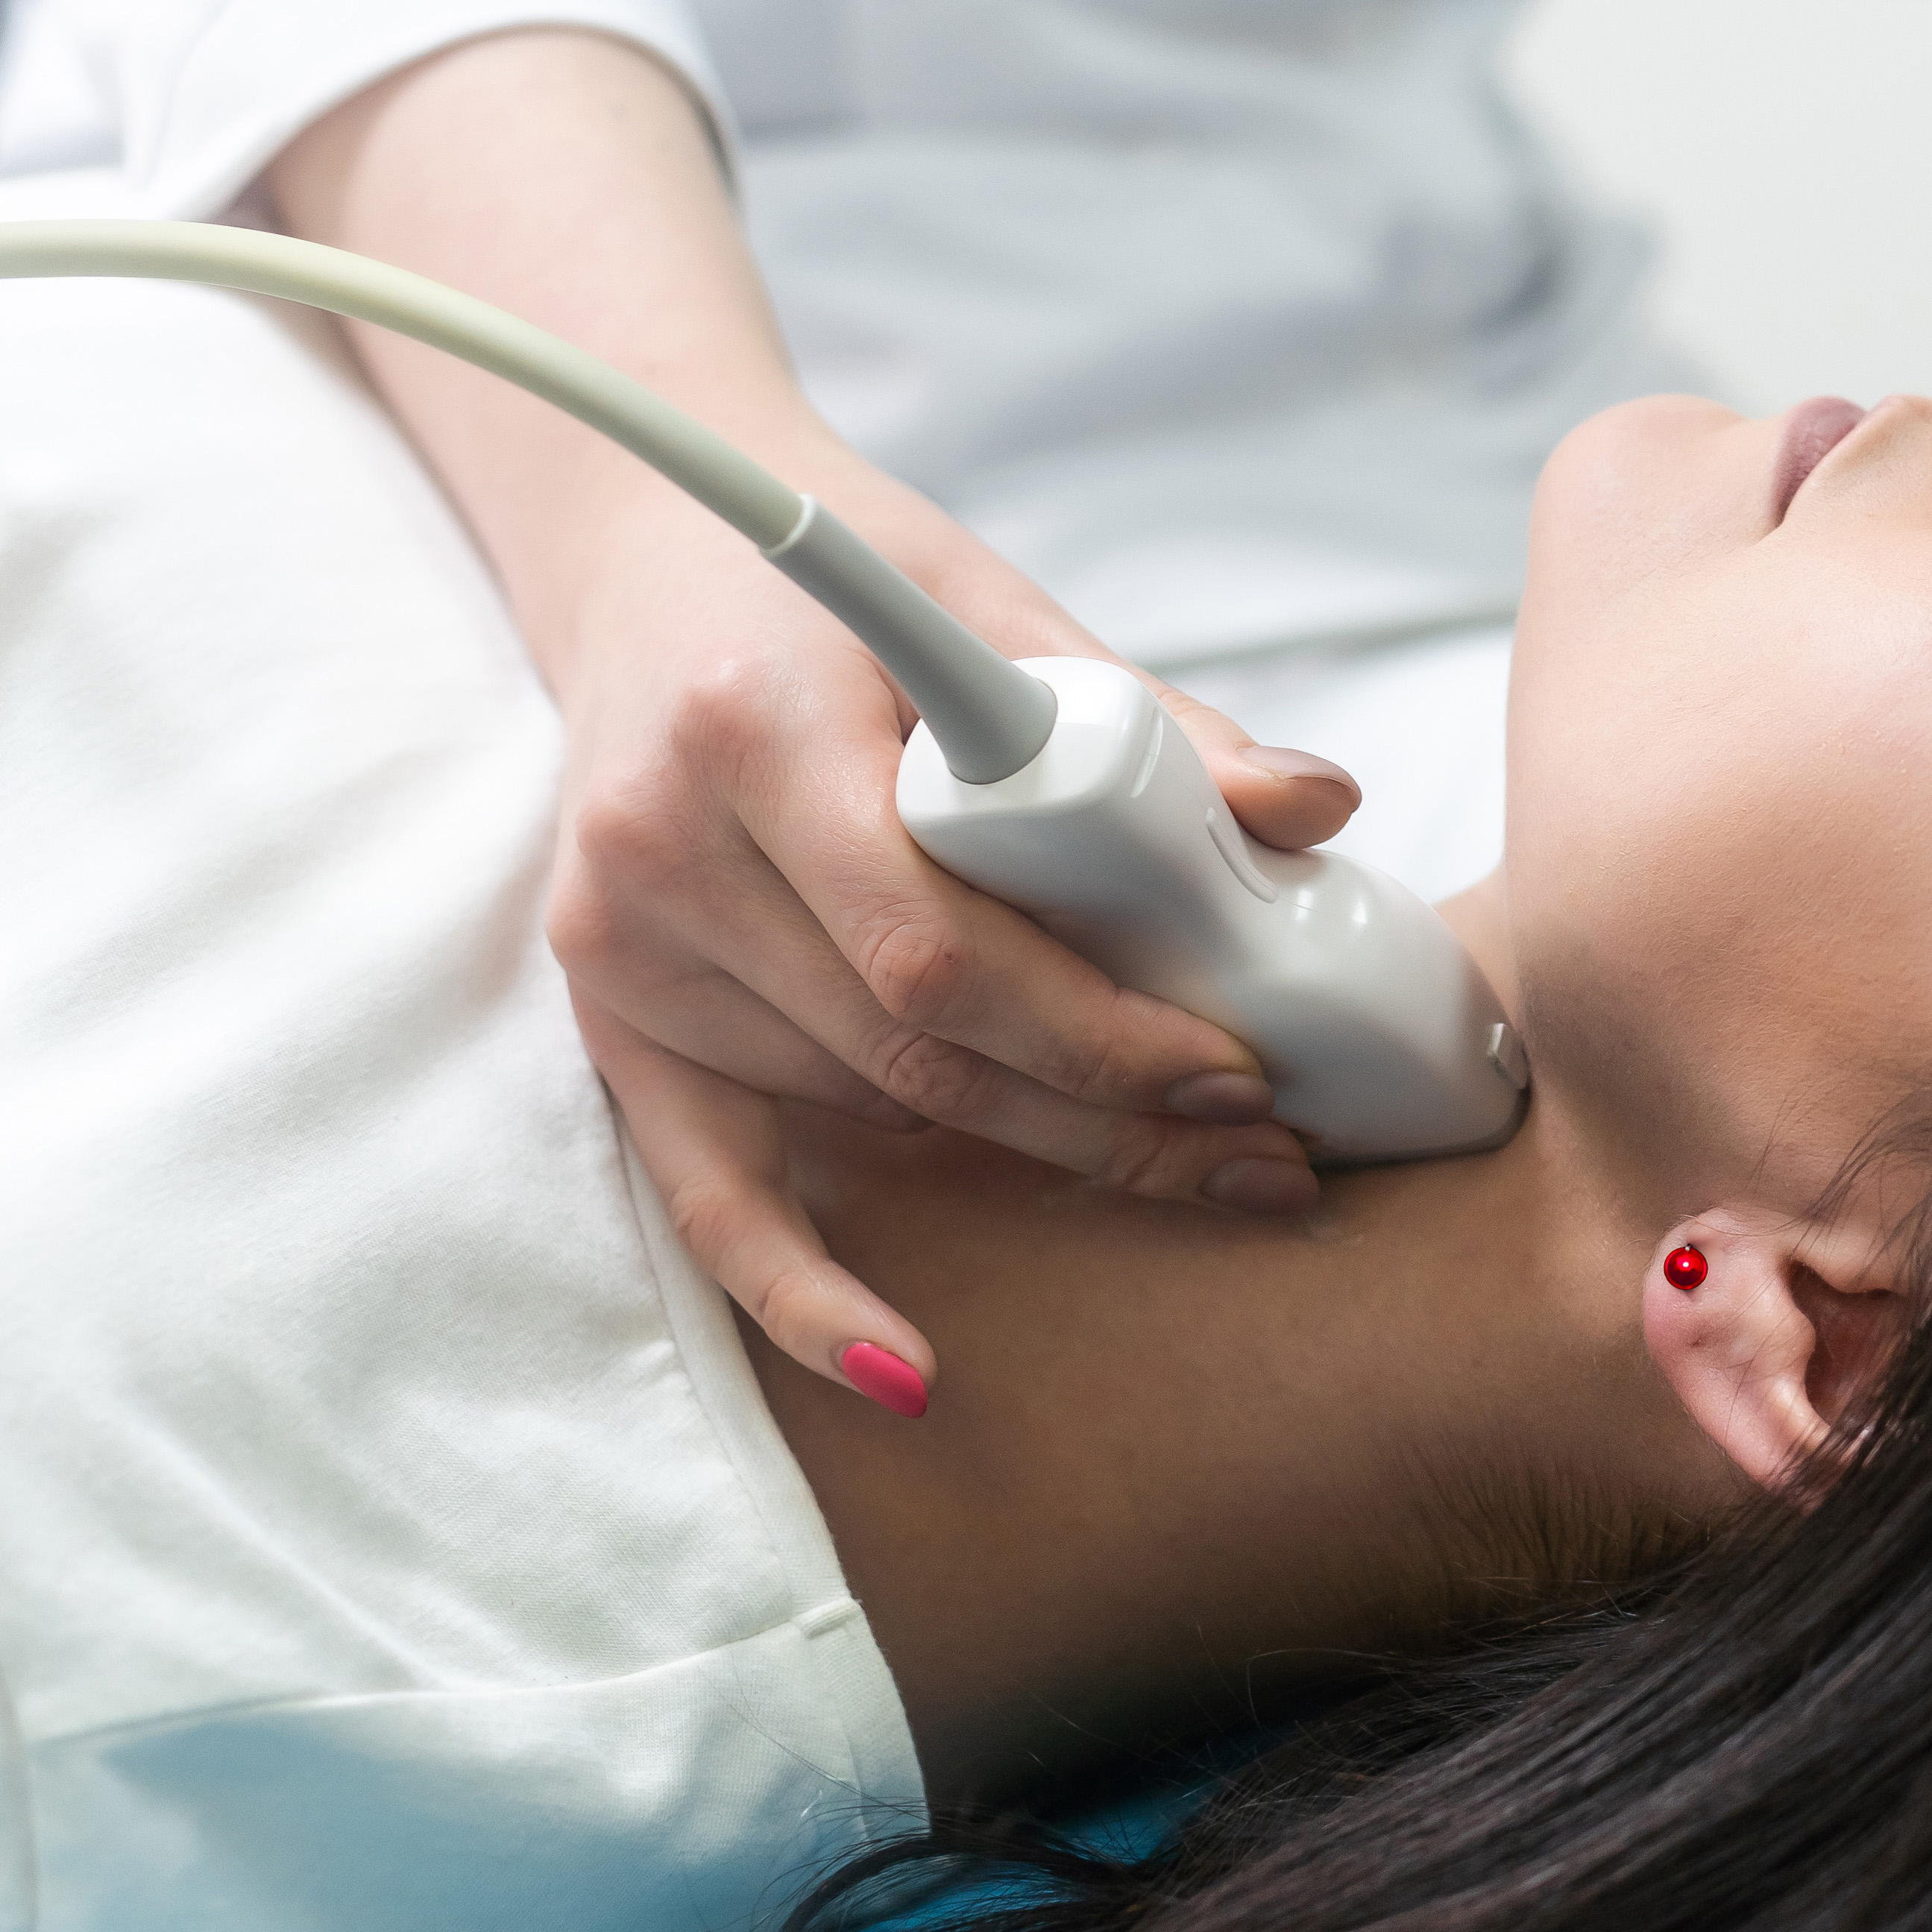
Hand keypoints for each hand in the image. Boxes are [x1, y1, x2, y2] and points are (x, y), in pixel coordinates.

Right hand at [543, 460, 1359, 1408]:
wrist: (657, 557)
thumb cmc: (852, 588)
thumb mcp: (999, 611)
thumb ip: (1154, 724)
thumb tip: (1322, 807)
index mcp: (754, 728)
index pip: (940, 944)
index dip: (1099, 1032)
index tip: (1240, 1068)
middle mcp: (660, 849)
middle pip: (912, 1048)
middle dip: (1110, 1117)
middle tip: (1268, 1148)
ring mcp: (617, 944)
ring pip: (860, 1111)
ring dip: (1040, 1164)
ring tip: (1206, 1177)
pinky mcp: (609, 1013)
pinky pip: (708, 1193)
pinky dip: (807, 1295)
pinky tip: (912, 1374)